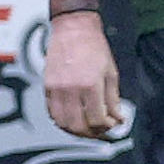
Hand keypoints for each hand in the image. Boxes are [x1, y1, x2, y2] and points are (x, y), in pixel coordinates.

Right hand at [45, 0, 129, 136]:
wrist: (72, 30)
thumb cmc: (93, 47)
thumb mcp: (111, 74)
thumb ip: (113, 99)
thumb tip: (116, 117)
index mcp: (89, 85)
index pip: (98, 119)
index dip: (108, 127)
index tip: (114, 125)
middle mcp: (70, 89)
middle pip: (78, 125)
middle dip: (92, 133)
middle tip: (101, 131)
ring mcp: (55, 88)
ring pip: (62, 122)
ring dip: (76, 130)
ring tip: (87, 128)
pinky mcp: (46, 86)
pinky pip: (51, 112)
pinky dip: (62, 121)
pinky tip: (72, 119)